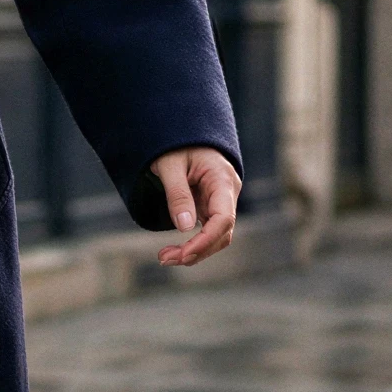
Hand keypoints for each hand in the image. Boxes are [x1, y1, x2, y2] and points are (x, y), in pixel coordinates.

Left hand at [151, 148, 239, 266]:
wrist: (183, 133)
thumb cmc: (176, 144)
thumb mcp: (170, 165)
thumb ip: (177, 194)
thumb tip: (184, 227)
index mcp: (222, 180)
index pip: (224, 218)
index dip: (205, 240)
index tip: (183, 254)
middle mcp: (228, 193)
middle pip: (222, 233)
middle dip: (197, 251)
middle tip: (164, 258)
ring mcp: (221, 201)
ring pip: (217, 236)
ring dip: (195, 251)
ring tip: (164, 257)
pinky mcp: (211, 206)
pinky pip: (208, 231)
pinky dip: (194, 243)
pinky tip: (175, 251)